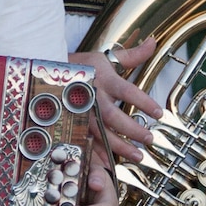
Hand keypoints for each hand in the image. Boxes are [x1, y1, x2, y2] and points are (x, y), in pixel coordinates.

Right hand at [71, 38, 161, 163]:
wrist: (47, 73)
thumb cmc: (81, 66)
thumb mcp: (105, 58)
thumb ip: (131, 55)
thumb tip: (152, 41)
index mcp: (103, 80)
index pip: (127, 91)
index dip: (144, 102)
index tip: (159, 113)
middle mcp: (92, 97)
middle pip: (114, 117)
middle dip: (133, 130)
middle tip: (150, 139)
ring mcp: (81, 113)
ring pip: (101, 134)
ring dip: (120, 147)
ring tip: (138, 156)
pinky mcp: (73, 124)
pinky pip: (86, 142)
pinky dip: (98, 154)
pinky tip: (110, 164)